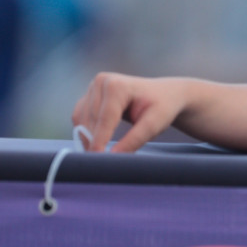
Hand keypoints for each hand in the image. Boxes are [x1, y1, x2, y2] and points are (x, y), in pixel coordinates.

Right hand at [71, 73, 185, 152]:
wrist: (166, 94)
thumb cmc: (163, 107)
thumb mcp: (154, 125)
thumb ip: (134, 140)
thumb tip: (112, 156)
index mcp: (118, 85)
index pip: (104, 119)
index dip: (99, 141)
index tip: (96, 160)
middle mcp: (102, 81)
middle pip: (91, 121)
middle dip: (93, 142)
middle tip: (98, 164)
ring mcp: (93, 87)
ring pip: (82, 120)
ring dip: (88, 138)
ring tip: (99, 155)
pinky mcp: (89, 95)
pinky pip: (80, 118)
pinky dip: (86, 131)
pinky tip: (98, 141)